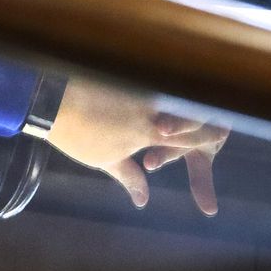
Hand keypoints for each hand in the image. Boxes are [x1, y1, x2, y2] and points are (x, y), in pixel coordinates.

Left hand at [45, 78, 230, 214]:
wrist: (52, 101)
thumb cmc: (77, 135)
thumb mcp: (105, 160)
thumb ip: (130, 177)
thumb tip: (142, 200)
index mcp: (150, 132)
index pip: (192, 136)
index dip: (207, 137)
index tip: (218, 136)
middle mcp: (152, 107)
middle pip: (192, 109)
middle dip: (206, 116)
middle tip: (217, 121)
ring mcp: (143, 86)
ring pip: (177, 90)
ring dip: (186, 100)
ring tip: (189, 105)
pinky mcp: (130, 69)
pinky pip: (158, 74)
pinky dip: (166, 80)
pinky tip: (165, 78)